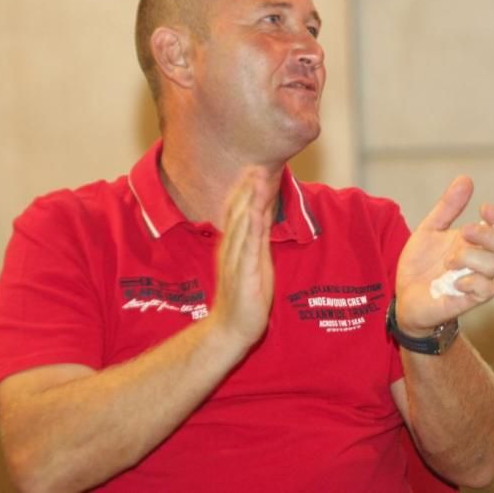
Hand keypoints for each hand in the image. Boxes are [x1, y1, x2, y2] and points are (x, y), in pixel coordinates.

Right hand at [210, 167, 274, 347]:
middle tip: (256, 164)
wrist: (231, 329)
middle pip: (239, 212)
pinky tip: (256, 212)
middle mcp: (231, 248)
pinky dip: (251, 227)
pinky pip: (248, 247)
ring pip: (242, 224)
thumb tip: (263, 213)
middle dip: (248, 188)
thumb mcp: (253, 260)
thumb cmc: (244, 296)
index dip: (246, 190)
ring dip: (249, 200)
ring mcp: (236, 259)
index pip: (239, 212)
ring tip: (256, 179)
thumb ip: (256, 236)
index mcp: (233, 244)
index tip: (254, 167)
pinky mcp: (244, 273)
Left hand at [394, 176, 493, 333]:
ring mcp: (475, 280)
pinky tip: (454, 280)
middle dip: (489, 235)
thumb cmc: (420, 264)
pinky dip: (473, 281)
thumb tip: (466, 179)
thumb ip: (448, 207)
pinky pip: (487, 289)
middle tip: (464, 232)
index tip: (484, 208)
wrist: (403, 295)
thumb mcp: (430, 229)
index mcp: (474, 243)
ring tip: (448, 261)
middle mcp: (479, 261)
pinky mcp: (468, 300)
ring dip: (471, 257)